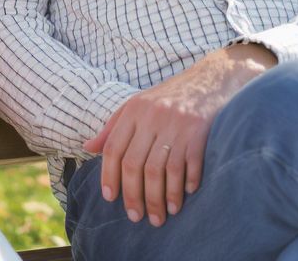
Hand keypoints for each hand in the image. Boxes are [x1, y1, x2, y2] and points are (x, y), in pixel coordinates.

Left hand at [82, 43, 274, 227]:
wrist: (210, 79)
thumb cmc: (168, 98)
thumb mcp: (136, 106)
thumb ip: (112, 128)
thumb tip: (87, 148)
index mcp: (133, 110)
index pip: (113, 148)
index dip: (109, 175)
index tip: (110, 199)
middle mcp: (152, 117)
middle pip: (136, 164)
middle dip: (134, 195)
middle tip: (136, 217)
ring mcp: (177, 125)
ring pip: (161, 170)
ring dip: (159, 198)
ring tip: (159, 217)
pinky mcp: (200, 132)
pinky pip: (188, 165)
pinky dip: (184, 185)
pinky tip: (182, 199)